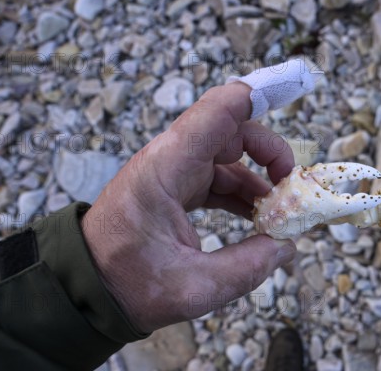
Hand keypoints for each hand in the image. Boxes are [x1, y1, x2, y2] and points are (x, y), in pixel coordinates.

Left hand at [81, 82, 296, 332]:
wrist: (85, 289)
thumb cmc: (126, 284)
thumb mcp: (194, 287)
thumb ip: (248, 266)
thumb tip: (287, 246)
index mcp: (167, 169)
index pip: (217, 111)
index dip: (258, 95)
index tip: (294, 91)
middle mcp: (171, 160)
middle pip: (231, 131)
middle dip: (270, 151)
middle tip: (293, 187)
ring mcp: (173, 173)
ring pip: (229, 156)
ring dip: (260, 177)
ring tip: (282, 211)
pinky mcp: (175, 188)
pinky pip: (218, 178)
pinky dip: (243, 193)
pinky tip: (260, 218)